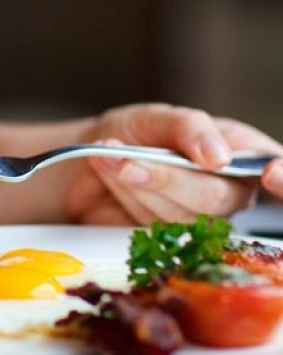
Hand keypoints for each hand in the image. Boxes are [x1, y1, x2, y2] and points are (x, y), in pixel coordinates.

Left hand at [63, 103, 281, 225]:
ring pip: (179, 215)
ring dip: (137, 184)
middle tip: (127, 160)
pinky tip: (113, 176)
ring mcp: (201, 217)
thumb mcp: (157, 117)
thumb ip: (189, 128)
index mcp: (240, 151)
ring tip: (112, 158)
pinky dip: (127, 197)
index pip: (274, 166)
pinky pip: (153, 226)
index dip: (280, 176)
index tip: (270, 173)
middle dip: (166, 177)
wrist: (90, 157)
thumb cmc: (132, 133)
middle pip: (216, 197)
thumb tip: (219, 156)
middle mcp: (229, 188)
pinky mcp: (170, 237)